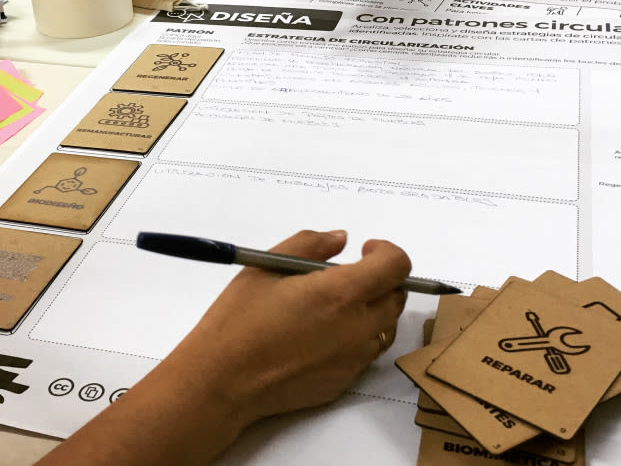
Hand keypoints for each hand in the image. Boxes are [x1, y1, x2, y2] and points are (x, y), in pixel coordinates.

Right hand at [170, 230, 409, 425]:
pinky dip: (355, 338)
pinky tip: (320, 336)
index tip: (364, 250)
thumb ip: (310, 244)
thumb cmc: (239, 320)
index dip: (386, 251)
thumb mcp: (266, 266)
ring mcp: (354, 359)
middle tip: (347, 276)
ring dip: (372, 310)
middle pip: (396, 296)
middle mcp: (357, 327)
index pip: (396, 265)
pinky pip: (364, 353)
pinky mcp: (344, 381)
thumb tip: (340, 239)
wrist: (224, 381)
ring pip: (385, 327)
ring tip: (334, 307)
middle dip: (381, 280)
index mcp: (341, 293)